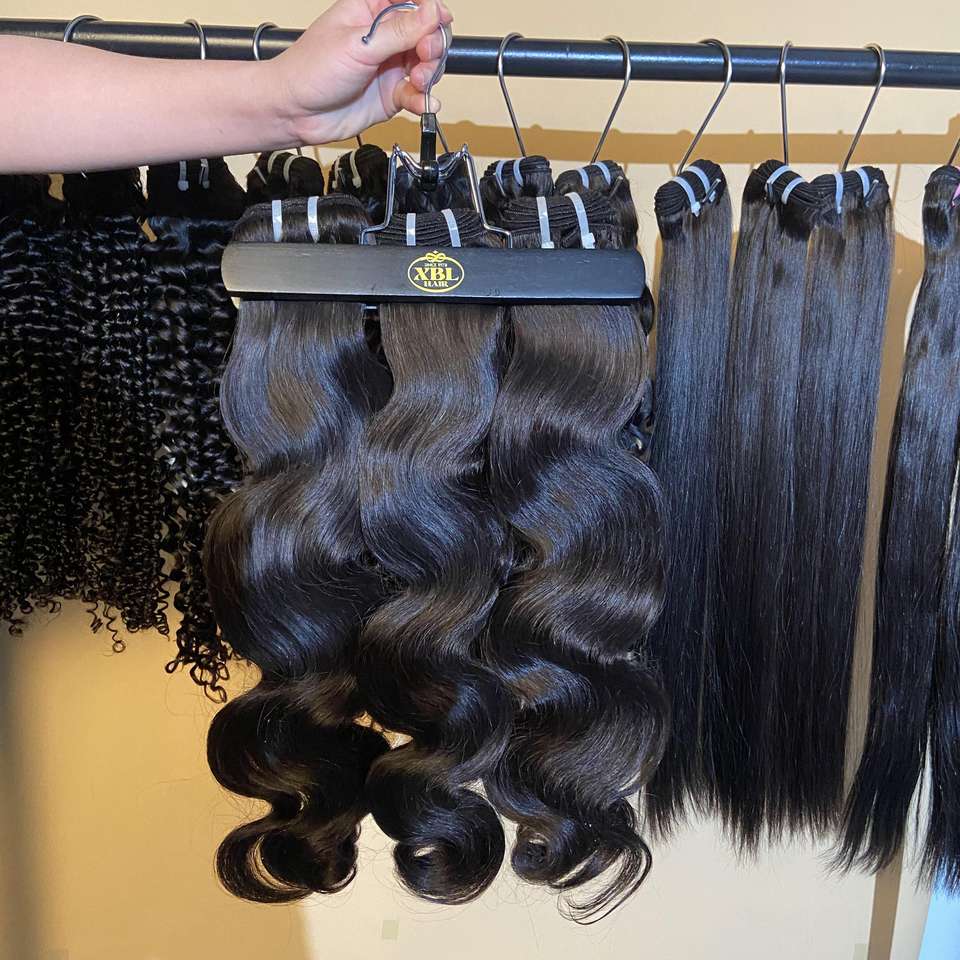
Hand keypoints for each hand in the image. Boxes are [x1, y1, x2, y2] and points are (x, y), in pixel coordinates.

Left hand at [268, 0, 452, 145]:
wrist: (296, 112)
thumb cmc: (311, 70)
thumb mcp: (358, 45)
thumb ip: (399, 30)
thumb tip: (432, 12)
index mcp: (371, 9)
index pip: (413, 0)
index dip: (430, 9)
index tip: (439, 20)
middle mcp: (384, 36)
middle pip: (426, 33)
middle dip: (433, 44)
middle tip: (426, 56)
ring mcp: (389, 66)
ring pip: (427, 64)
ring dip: (430, 73)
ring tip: (420, 82)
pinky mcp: (391, 95)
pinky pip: (417, 95)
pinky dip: (424, 100)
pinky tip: (423, 103)